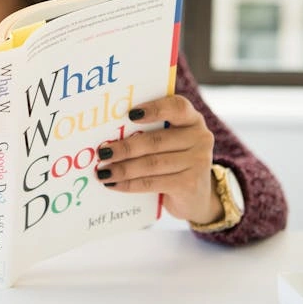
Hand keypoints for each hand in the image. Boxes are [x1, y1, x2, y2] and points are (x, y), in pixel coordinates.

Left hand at [95, 95, 222, 224]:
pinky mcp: (189, 185)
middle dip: (125, 147)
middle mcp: (199, 137)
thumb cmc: (174, 161)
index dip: (154, 109)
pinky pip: (152, 183)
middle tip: (103, 152)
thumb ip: (149, 132)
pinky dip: (129, 184)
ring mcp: (197, 162)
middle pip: (156, 140)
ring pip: (151, 164)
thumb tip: (108, 134)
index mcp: (192, 119)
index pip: (177, 107)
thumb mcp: (169, 142)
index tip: (130, 114)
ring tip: (103, 171)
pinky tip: (114, 184)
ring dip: (123, 168)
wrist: (196, 196)